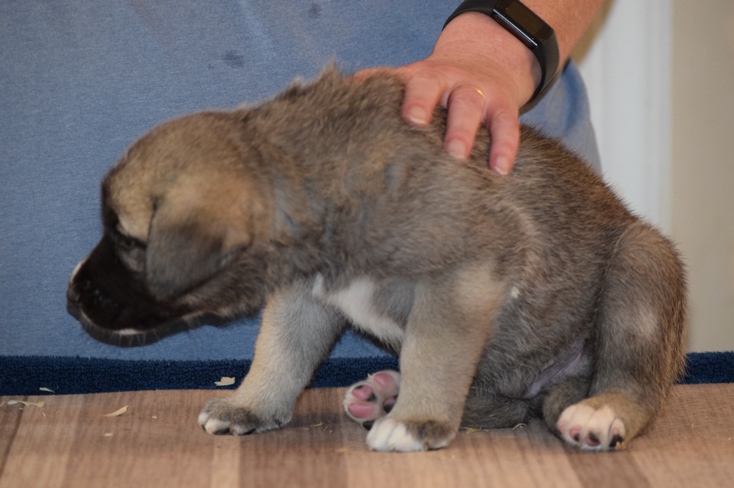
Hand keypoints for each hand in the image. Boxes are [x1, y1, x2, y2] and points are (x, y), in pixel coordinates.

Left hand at [359, 13, 538, 174]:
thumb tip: (333, 94)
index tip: (408, 120)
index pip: (417, 85)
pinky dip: (505, 148)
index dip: (413, 100)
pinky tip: (499, 171)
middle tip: (433, 138)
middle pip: (448, 94)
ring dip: (468, 132)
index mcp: (425, 78)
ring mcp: (479, 94)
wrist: (484, 59)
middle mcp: (452, 83)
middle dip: (440, 115)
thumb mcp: (410, 79)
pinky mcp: (504, 107)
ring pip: (475, 109)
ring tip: (459, 157)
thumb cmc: (434, 84)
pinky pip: (508, 126)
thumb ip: (379, 87)